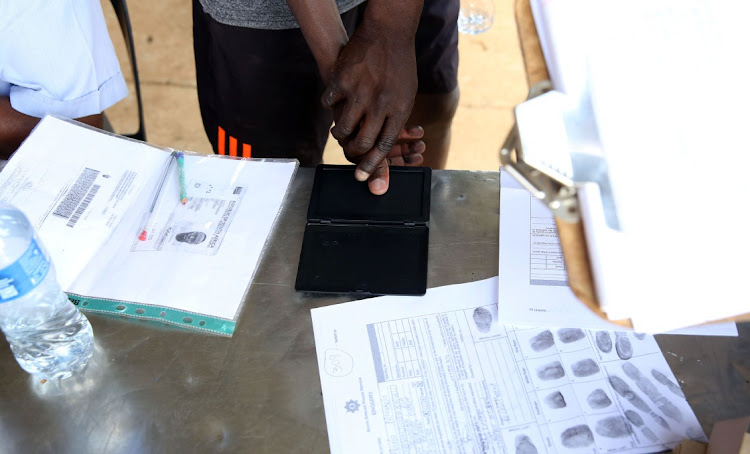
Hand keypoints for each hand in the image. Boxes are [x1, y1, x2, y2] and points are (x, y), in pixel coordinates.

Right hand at [321, 17, 418, 190]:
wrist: (388, 33)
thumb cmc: (399, 67)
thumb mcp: (406, 96)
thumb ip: (395, 121)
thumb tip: (384, 148)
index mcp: (399, 110)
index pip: (384, 146)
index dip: (373, 164)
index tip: (362, 176)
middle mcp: (380, 104)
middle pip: (362, 142)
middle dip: (353, 152)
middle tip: (349, 149)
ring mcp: (360, 92)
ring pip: (343, 128)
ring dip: (340, 132)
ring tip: (340, 129)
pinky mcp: (342, 80)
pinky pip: (329, 104)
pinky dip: (330, 105)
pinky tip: (333, 103)